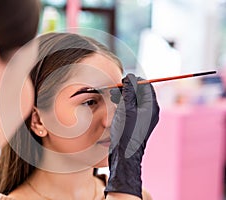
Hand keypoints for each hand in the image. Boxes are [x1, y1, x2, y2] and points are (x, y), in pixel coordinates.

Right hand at [105, 74, 159, 198]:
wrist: (124, 155)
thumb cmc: (126, 132)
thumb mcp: (126, 108)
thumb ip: (129, 91)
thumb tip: (130, 77)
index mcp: (151, 107)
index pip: (146, 86)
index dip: (134, 81)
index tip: (122, 81)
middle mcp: (149, 112)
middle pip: (140, 92)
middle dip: (127, 88)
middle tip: (115, 89)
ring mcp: (143, 118)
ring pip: (134, 100)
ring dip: (123, 96)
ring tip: (112, 96)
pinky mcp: (136, 123)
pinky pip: (131, 109)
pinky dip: (123, 104)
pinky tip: (114, 105)